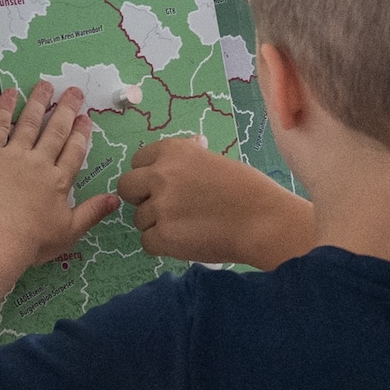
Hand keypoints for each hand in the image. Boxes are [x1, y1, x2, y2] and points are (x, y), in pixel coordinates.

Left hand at [0, 86, 118, 270]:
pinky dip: (4, 108)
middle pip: (56, 131)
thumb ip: (93, 212)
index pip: (74, 150)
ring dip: (39, 102)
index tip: (85, 117)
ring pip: (30, 122)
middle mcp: (40, 162)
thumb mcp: (70, 231)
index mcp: (59, 180)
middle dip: (66, 109)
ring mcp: (14, 155)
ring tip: (45, 85)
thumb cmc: (34, 240)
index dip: (81, 133)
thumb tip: (117, 198)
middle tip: (73, 91)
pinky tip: (11, 93)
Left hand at [117, 134, 319, 267]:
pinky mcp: (163, 236)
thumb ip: (192, 157)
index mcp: (173, 151)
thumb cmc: (249, 189)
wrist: (263, 220)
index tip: (163, 185)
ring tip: (187, 227)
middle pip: (126, 187)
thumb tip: (192, 143)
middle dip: (141, 198)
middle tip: (165, 208)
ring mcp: (160, 206)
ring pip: (139, 219)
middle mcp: (160, 175)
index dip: (149, 175)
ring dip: (157, 224)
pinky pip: (147, 242)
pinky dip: (163, 245)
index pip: (138, 160)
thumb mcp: (216, 160)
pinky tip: (186, 241)